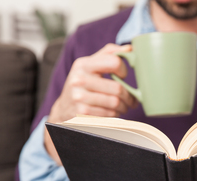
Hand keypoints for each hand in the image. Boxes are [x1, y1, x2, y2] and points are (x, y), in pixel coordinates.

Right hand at [45, 43, 137, 163]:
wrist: (65, 107)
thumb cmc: (83, 83)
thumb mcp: (90, 65)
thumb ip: (109, 54)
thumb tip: (129, 48)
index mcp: (83, 64)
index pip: (114, 62)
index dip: (124, 70)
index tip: (123, 75)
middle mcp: (79, 80)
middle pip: (118, 88)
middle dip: (129, 96)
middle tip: (131, 99)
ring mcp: (79, 97)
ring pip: (115, 103)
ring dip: (124, 106)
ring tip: (124, 105)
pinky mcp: (82, 113)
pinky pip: (109, 114)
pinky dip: (116, 114)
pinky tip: (114, 112)